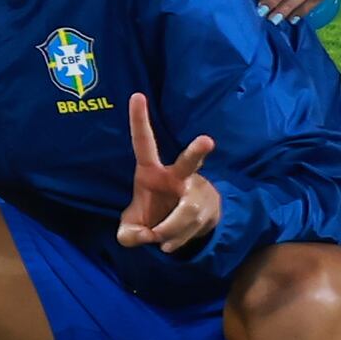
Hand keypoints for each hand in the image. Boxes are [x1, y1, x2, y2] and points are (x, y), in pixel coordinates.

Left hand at [116, 92, 222, 252]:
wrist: (182, 229)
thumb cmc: (152, 215)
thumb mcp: (132, 227)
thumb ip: (129, 233)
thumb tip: (141, 237)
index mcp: (152, 171)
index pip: (144, 142)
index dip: (139, 120)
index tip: (136, 95)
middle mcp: (179, 176)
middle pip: (189, 164)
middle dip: (197, 152)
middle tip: (207, 141)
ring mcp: (198, 191)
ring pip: (187, 211)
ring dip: (171, 230)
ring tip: (159, 240)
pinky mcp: (211, 208)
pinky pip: (194, 227)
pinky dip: (178, 240)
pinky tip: (169, 244)